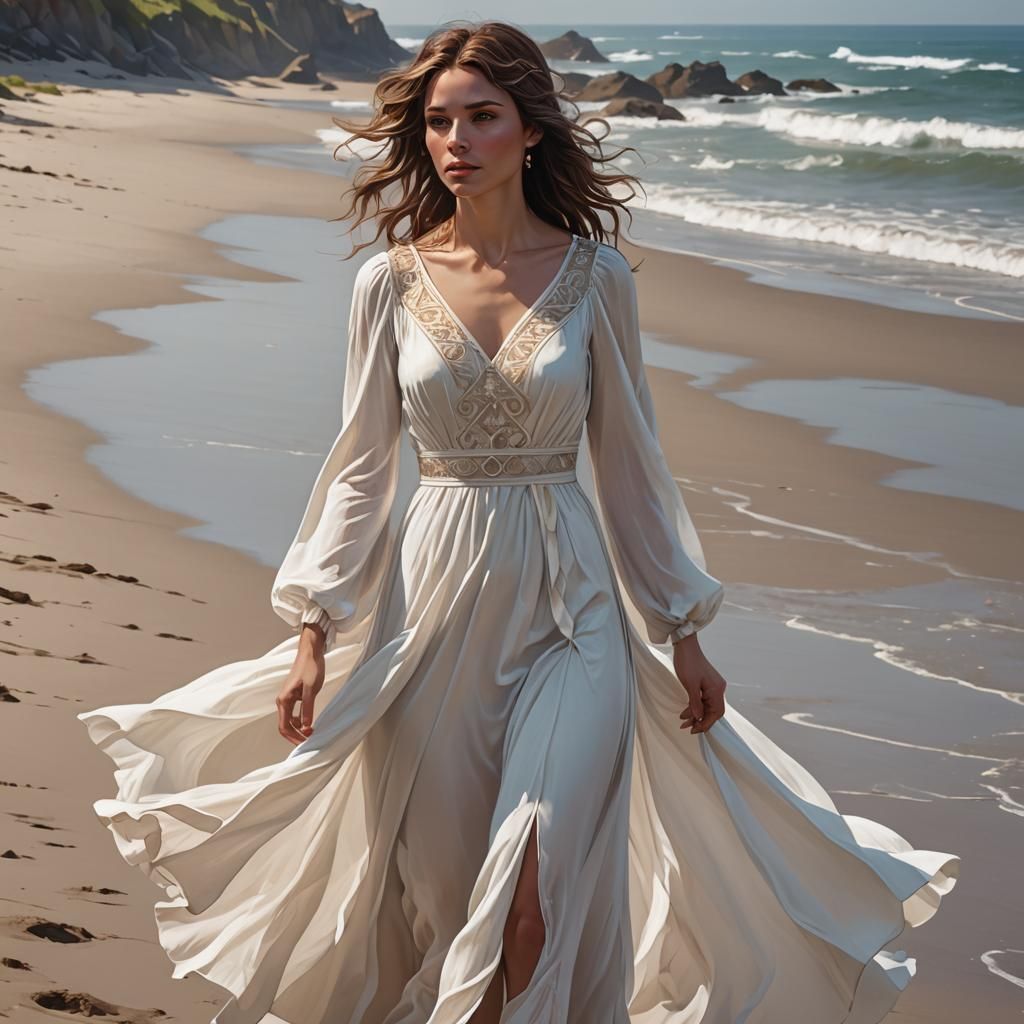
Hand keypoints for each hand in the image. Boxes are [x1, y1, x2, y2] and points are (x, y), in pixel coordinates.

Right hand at [276, 623, 326, 744]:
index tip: (305, 744)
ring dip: (299, 729)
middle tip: (310, 741)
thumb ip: (307, 708)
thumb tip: (305, 727)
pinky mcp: (294, 696)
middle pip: (285, 726)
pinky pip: (294, 713)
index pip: (284, 726)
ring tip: (313, 732)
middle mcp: (283, 701)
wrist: (311, 652)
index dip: (293, 738)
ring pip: (290, 720)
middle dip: (296, 735)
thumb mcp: (311, 689)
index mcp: (284, 700)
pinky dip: (301, 721)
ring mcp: (288, 698)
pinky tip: (310, 723)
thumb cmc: (310, 668)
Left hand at [673, 633, 726, 734]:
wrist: (685, 646)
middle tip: (687, 727)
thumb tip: (699, 718)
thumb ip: (695, 703)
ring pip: (706, 706)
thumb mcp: (690, 685)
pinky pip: (703, 699)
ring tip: (683, 720)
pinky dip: (695, 706)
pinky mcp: (706, 683)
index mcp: (717, 689)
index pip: (716, 713)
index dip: (706, 723)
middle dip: (700, 720)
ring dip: (696, 714)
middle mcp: (718, 688)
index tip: (695, 730)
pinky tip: (685, 711)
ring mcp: (712, 686)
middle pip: (712, 711)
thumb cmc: (687, 662)